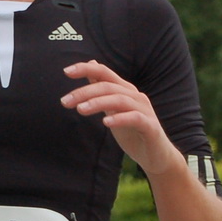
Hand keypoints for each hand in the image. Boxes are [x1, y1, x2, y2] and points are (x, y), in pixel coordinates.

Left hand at [61, 61, 183, 174]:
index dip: (85, 69)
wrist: (156, 156)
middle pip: (108, 86)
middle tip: (65, 101)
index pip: (104, 72)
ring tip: (80, 110)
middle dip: (84, 92)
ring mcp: (145, 110)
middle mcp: (136, 96)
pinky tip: (105, 122)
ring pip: (119, 100)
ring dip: (98, 102)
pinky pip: (135, 118)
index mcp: (125, 90)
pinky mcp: (150, 127)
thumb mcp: (113, 108)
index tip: (66, 71)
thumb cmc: (133, 132)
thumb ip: (103, 89)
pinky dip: (120, 118)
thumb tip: (91, 65)